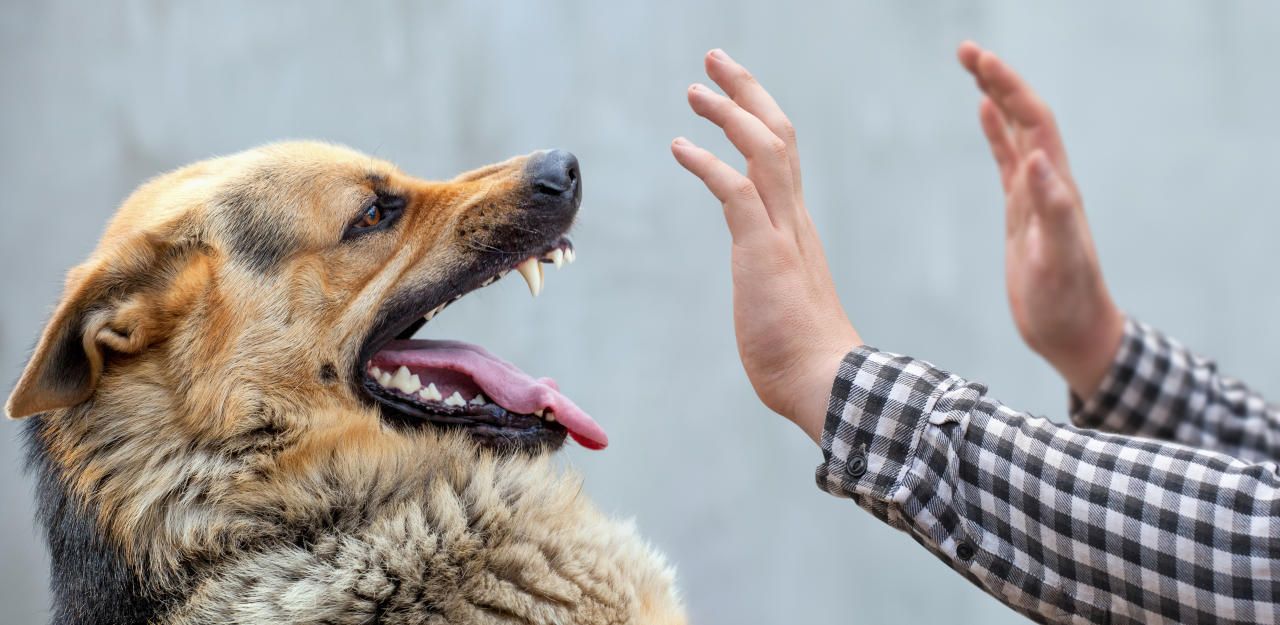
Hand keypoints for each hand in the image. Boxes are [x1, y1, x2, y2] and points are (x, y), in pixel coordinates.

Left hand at [671, 49, 859, 443]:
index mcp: (797, 228)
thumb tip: (765, 293)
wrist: (826, 383)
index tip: (733, 95)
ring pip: (764, 149)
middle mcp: (794, 219)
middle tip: (715, 61)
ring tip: (695, 90)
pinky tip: (680, 146)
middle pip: (778, 134)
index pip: (782, 156)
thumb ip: (772, 282)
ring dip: (729, 113)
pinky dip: (707, 162)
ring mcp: (782, 233)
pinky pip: (736, 191)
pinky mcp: (763, 251)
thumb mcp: (781, 303)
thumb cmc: (803, 356)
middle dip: (747, 91)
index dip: (758, 118)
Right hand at [957, 42, 1124, 398]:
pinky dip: (996, 133)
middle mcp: (1049, 182)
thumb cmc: (1066, 302)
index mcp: (1056, 187)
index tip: (980, 61)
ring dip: (996, 97)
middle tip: (965, 50)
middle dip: (998, 79)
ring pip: (1016, 132)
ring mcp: (1035, 195)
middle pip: (1024, 116)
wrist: (1073, 332)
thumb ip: (1053, 209)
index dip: (1009, 88)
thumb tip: (1036, 157)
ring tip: (973, 67)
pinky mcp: (1022, 212)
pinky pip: (1007, 161)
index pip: (1034, 122)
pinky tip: (983, 114)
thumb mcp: (1058, 259)